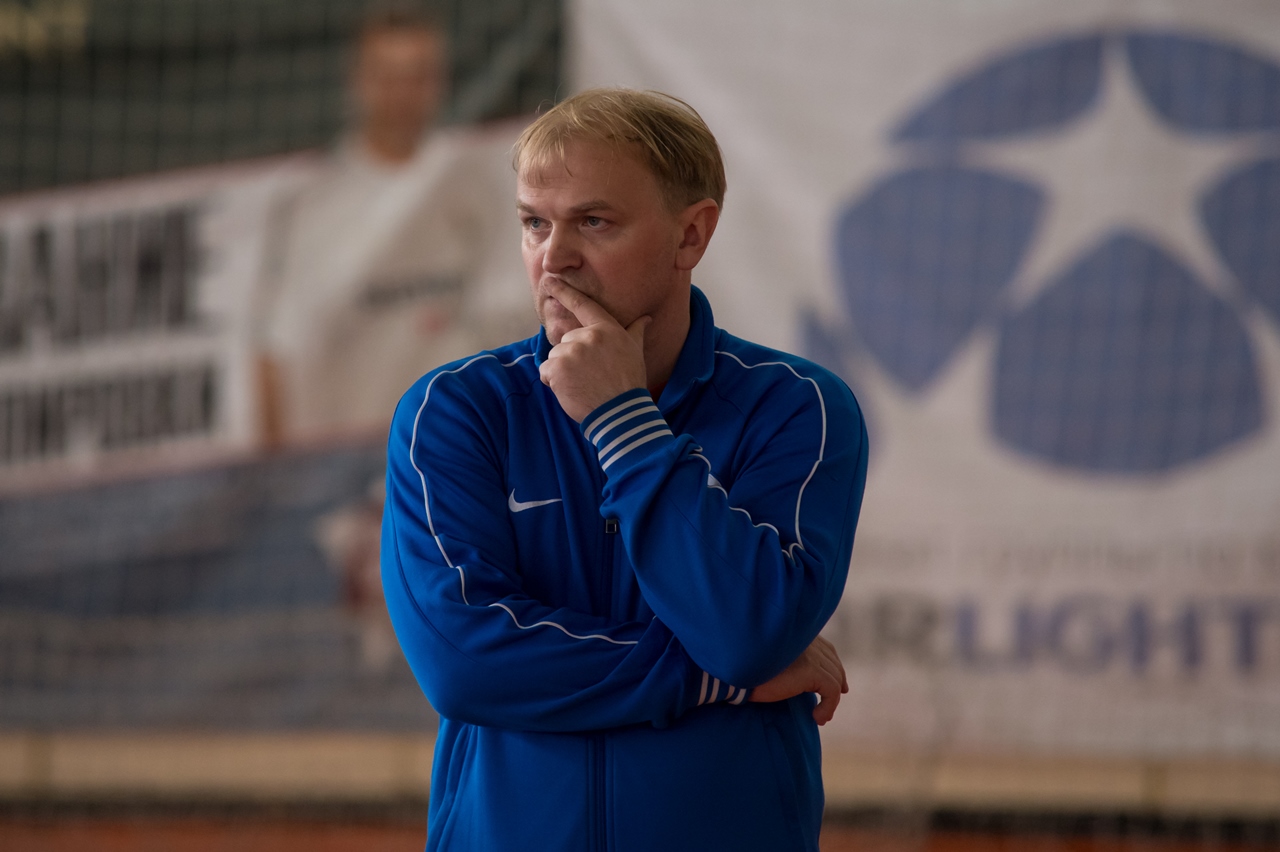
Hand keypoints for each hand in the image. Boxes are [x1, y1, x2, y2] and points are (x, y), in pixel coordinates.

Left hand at [539, 279, 649, 421]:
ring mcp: (571, 352)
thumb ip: (635, 331)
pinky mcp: (558, 369)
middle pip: (566, 341)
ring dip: (562, 370)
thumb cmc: (629, 381)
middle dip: (572, 357)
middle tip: (590, 374)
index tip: (549, 280)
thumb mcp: (635, 351)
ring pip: (555, 356)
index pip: (582, 305)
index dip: (564, 291)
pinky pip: (546, 371)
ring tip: (582, 383)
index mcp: (605, 329)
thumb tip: (646, 318)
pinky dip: (553, 382)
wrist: (620, 412)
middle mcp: (587, 336)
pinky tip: (571, 389)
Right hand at [749, 636, 847, 724]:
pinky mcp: (811, 670)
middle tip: (837, 697)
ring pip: (834, 678)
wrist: (734, 672)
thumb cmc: (746, 669)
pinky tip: (817, 717)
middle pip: (833, 661)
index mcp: (798, 633)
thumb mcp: (771, 662)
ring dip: (831, 700)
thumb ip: (789, 662)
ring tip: (821, 716)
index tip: (837, 683)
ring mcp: (810, 654)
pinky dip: (828, 706)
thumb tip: (806, 679)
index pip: (825, 648)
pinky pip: (831, 691)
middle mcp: (807, 639)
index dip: (833, 665)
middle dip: (838, 680)